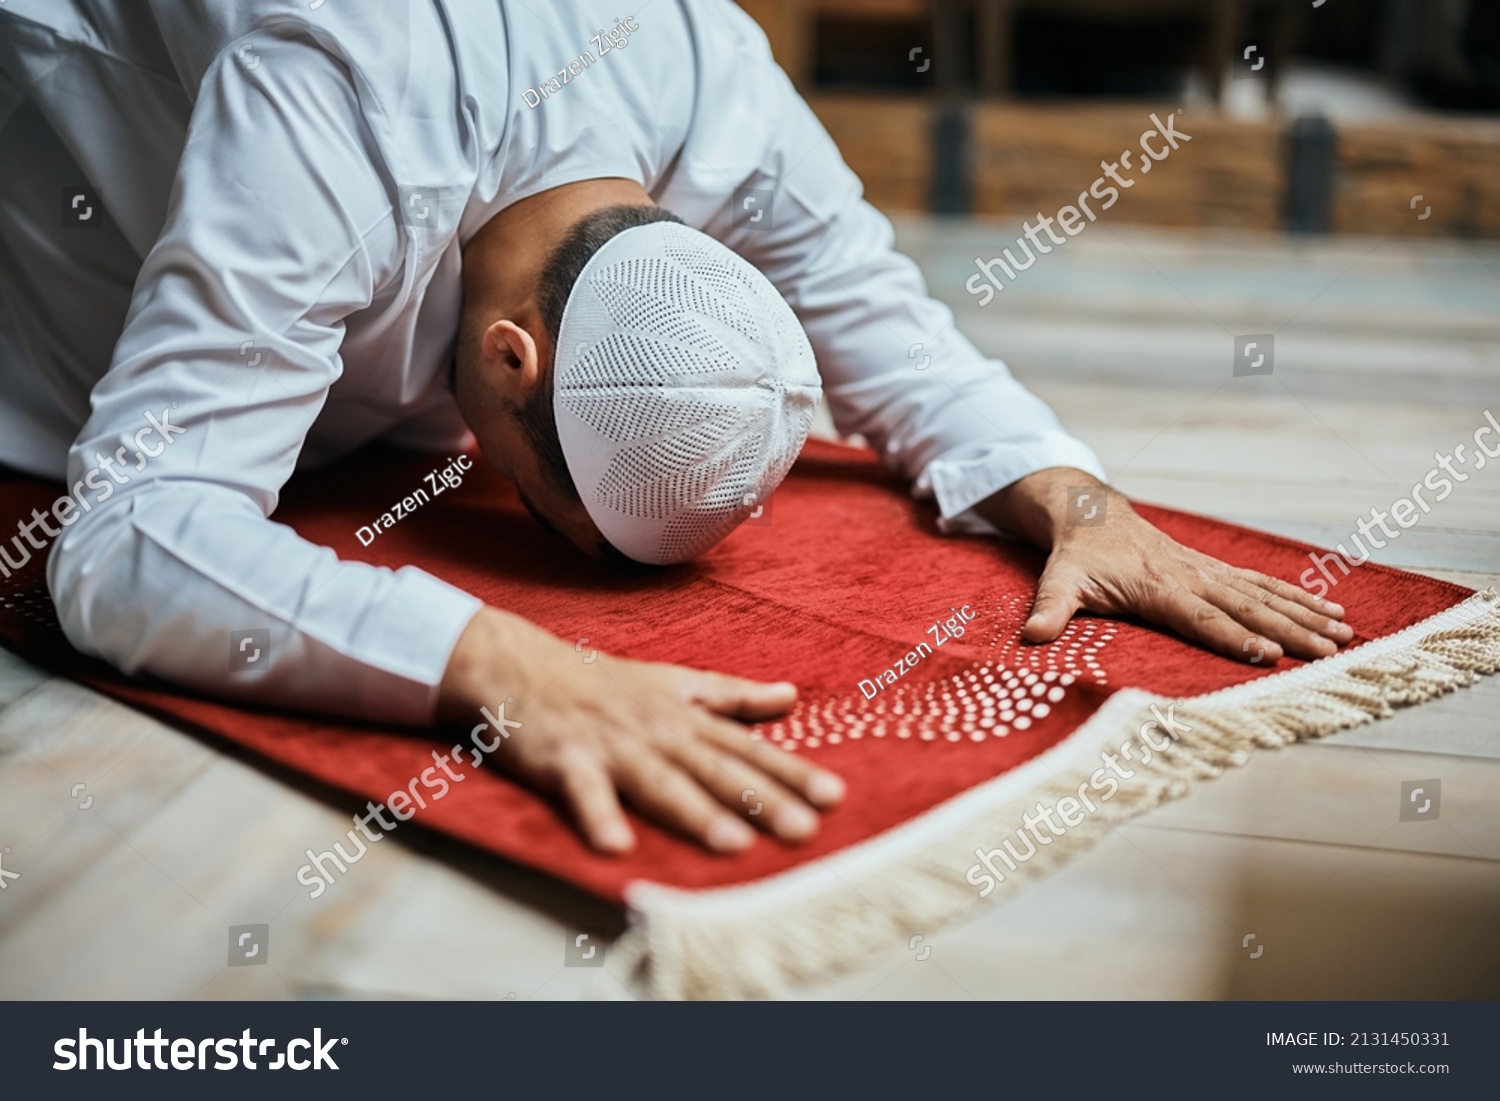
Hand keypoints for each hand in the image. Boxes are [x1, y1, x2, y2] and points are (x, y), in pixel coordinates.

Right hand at [438, 608, 844, 852]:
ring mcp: (611, 745)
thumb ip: (732, 696)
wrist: (516, 664)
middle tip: (804, 830)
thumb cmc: (598, 680)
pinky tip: (617, 847)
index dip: (790, 771)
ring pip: (660, 782)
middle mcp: (656, 730)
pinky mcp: (565, 758)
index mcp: (683, 716)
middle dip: (761, 800)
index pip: (746, 748)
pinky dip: (598, 817)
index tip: (834, 796)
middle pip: (715, 769)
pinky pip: (584, 792)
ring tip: (733, 845)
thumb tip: (790, 695)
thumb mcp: (672, 681)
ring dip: (695, 813)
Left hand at [978, 469, 1352, 663]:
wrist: (1092, 514)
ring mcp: (1207, 571)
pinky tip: (1329, 613)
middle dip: (1289, 630)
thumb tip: (1031, 637)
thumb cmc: (1077, 555)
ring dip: (1305, 614)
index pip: (1201, 616)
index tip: (1268, 653)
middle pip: (1247, 607)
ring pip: (1264, 594)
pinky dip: (1297, 598)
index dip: (1234, 636)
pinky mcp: (1215, 570)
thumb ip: (1049, 609)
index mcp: (1158, 586)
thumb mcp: (1058, 580)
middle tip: (1327, 652)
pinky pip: (1262, 584)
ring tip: (1344, 634)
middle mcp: (1191, 577)